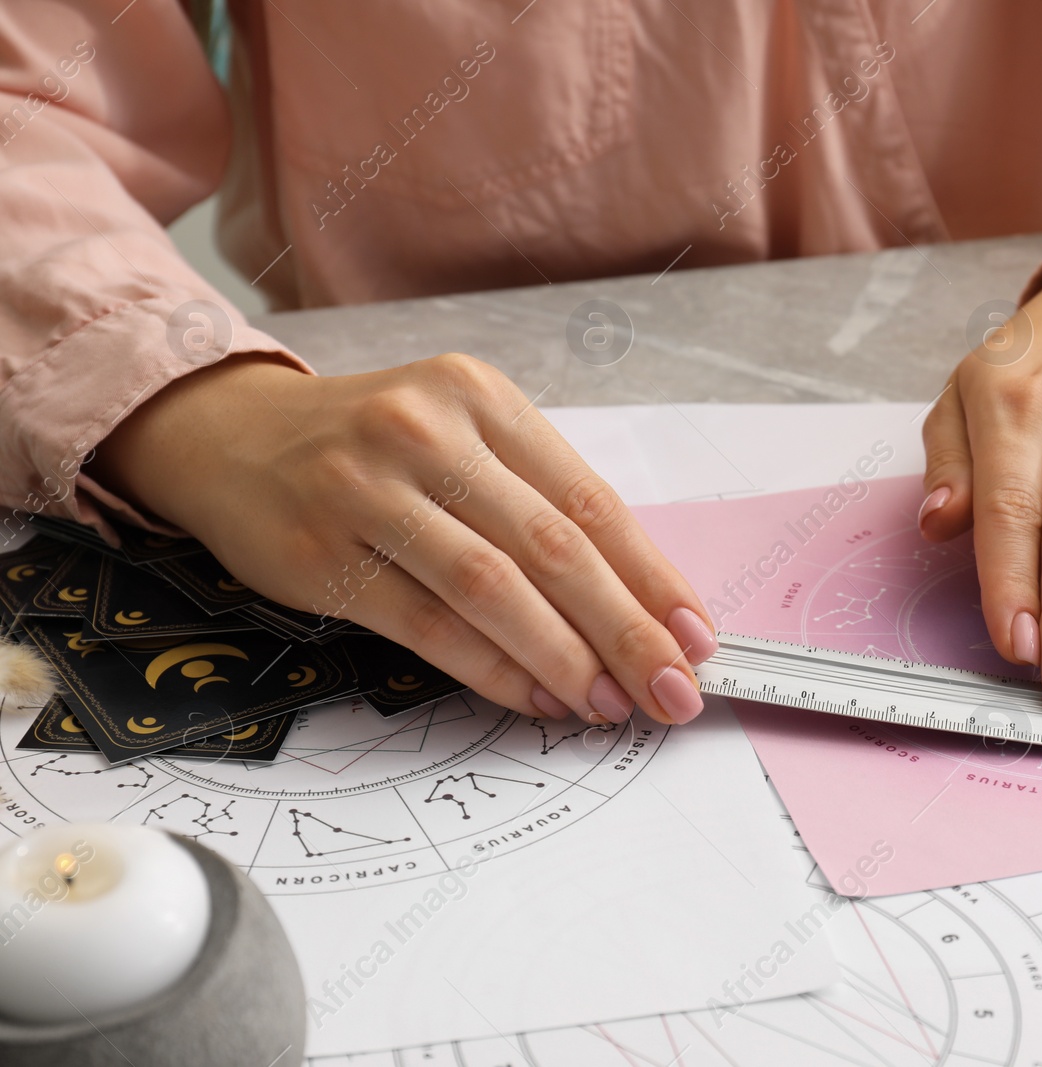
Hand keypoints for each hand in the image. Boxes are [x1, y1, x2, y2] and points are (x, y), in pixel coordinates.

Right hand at [93, 352, 716, 725]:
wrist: (229, 435)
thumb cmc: (372, 447)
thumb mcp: (459, 437)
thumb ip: (536, 503)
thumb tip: (637, 605)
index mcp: (481, 397)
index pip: (589, 499)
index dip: (651, 576)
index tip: (697, 636)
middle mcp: (427, 432)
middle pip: (552, 546)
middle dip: (625, 629)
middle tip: (671, 690)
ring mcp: (367, 489)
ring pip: (492, 588)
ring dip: (564, 657)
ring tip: (610, 704)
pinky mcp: (320, 552)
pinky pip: (427, 625)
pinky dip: (492, 668)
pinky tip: (537, 697)